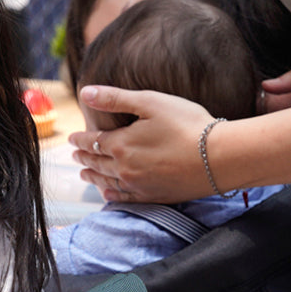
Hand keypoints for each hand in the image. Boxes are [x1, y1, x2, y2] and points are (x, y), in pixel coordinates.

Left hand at [69, 85, 216, 203]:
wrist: (219, 158)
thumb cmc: (188, 125)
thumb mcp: (151, 103)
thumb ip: (115, 99)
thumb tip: (85, 93)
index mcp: (121, 144)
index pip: (92, 141)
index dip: (80, 139)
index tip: (72, 139)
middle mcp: (124, 168)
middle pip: (96, 163)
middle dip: (84, 157)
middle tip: (75, 155)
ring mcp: (137, 185)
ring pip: (106, 181)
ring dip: (93, 176)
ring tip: (84, 174)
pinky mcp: (153, 197)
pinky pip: (124, 198)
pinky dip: (111, 195)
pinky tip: (107, 194)